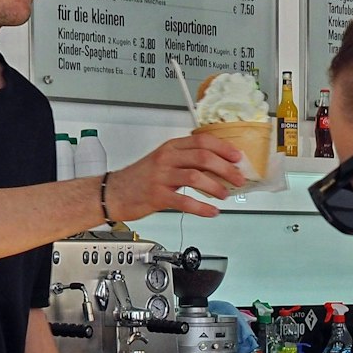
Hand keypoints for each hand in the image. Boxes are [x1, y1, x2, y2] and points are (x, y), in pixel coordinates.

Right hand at [105, 135, 247, 220]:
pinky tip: (211, 212)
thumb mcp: (164, 161)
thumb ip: (187, 160)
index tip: (238, 157)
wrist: (114, 193)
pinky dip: (201, 208)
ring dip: (215, 187)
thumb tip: (218, 167)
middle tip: (238, 179)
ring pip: (195, 177)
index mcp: (170, 147)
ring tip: (224, 195)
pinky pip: (184, 201)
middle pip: (203, 157)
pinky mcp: (157, 196)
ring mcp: (161, 177)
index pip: (202, 141)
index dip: (223, 148)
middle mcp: (166, 159)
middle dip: (226, 168)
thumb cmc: (140, 179)